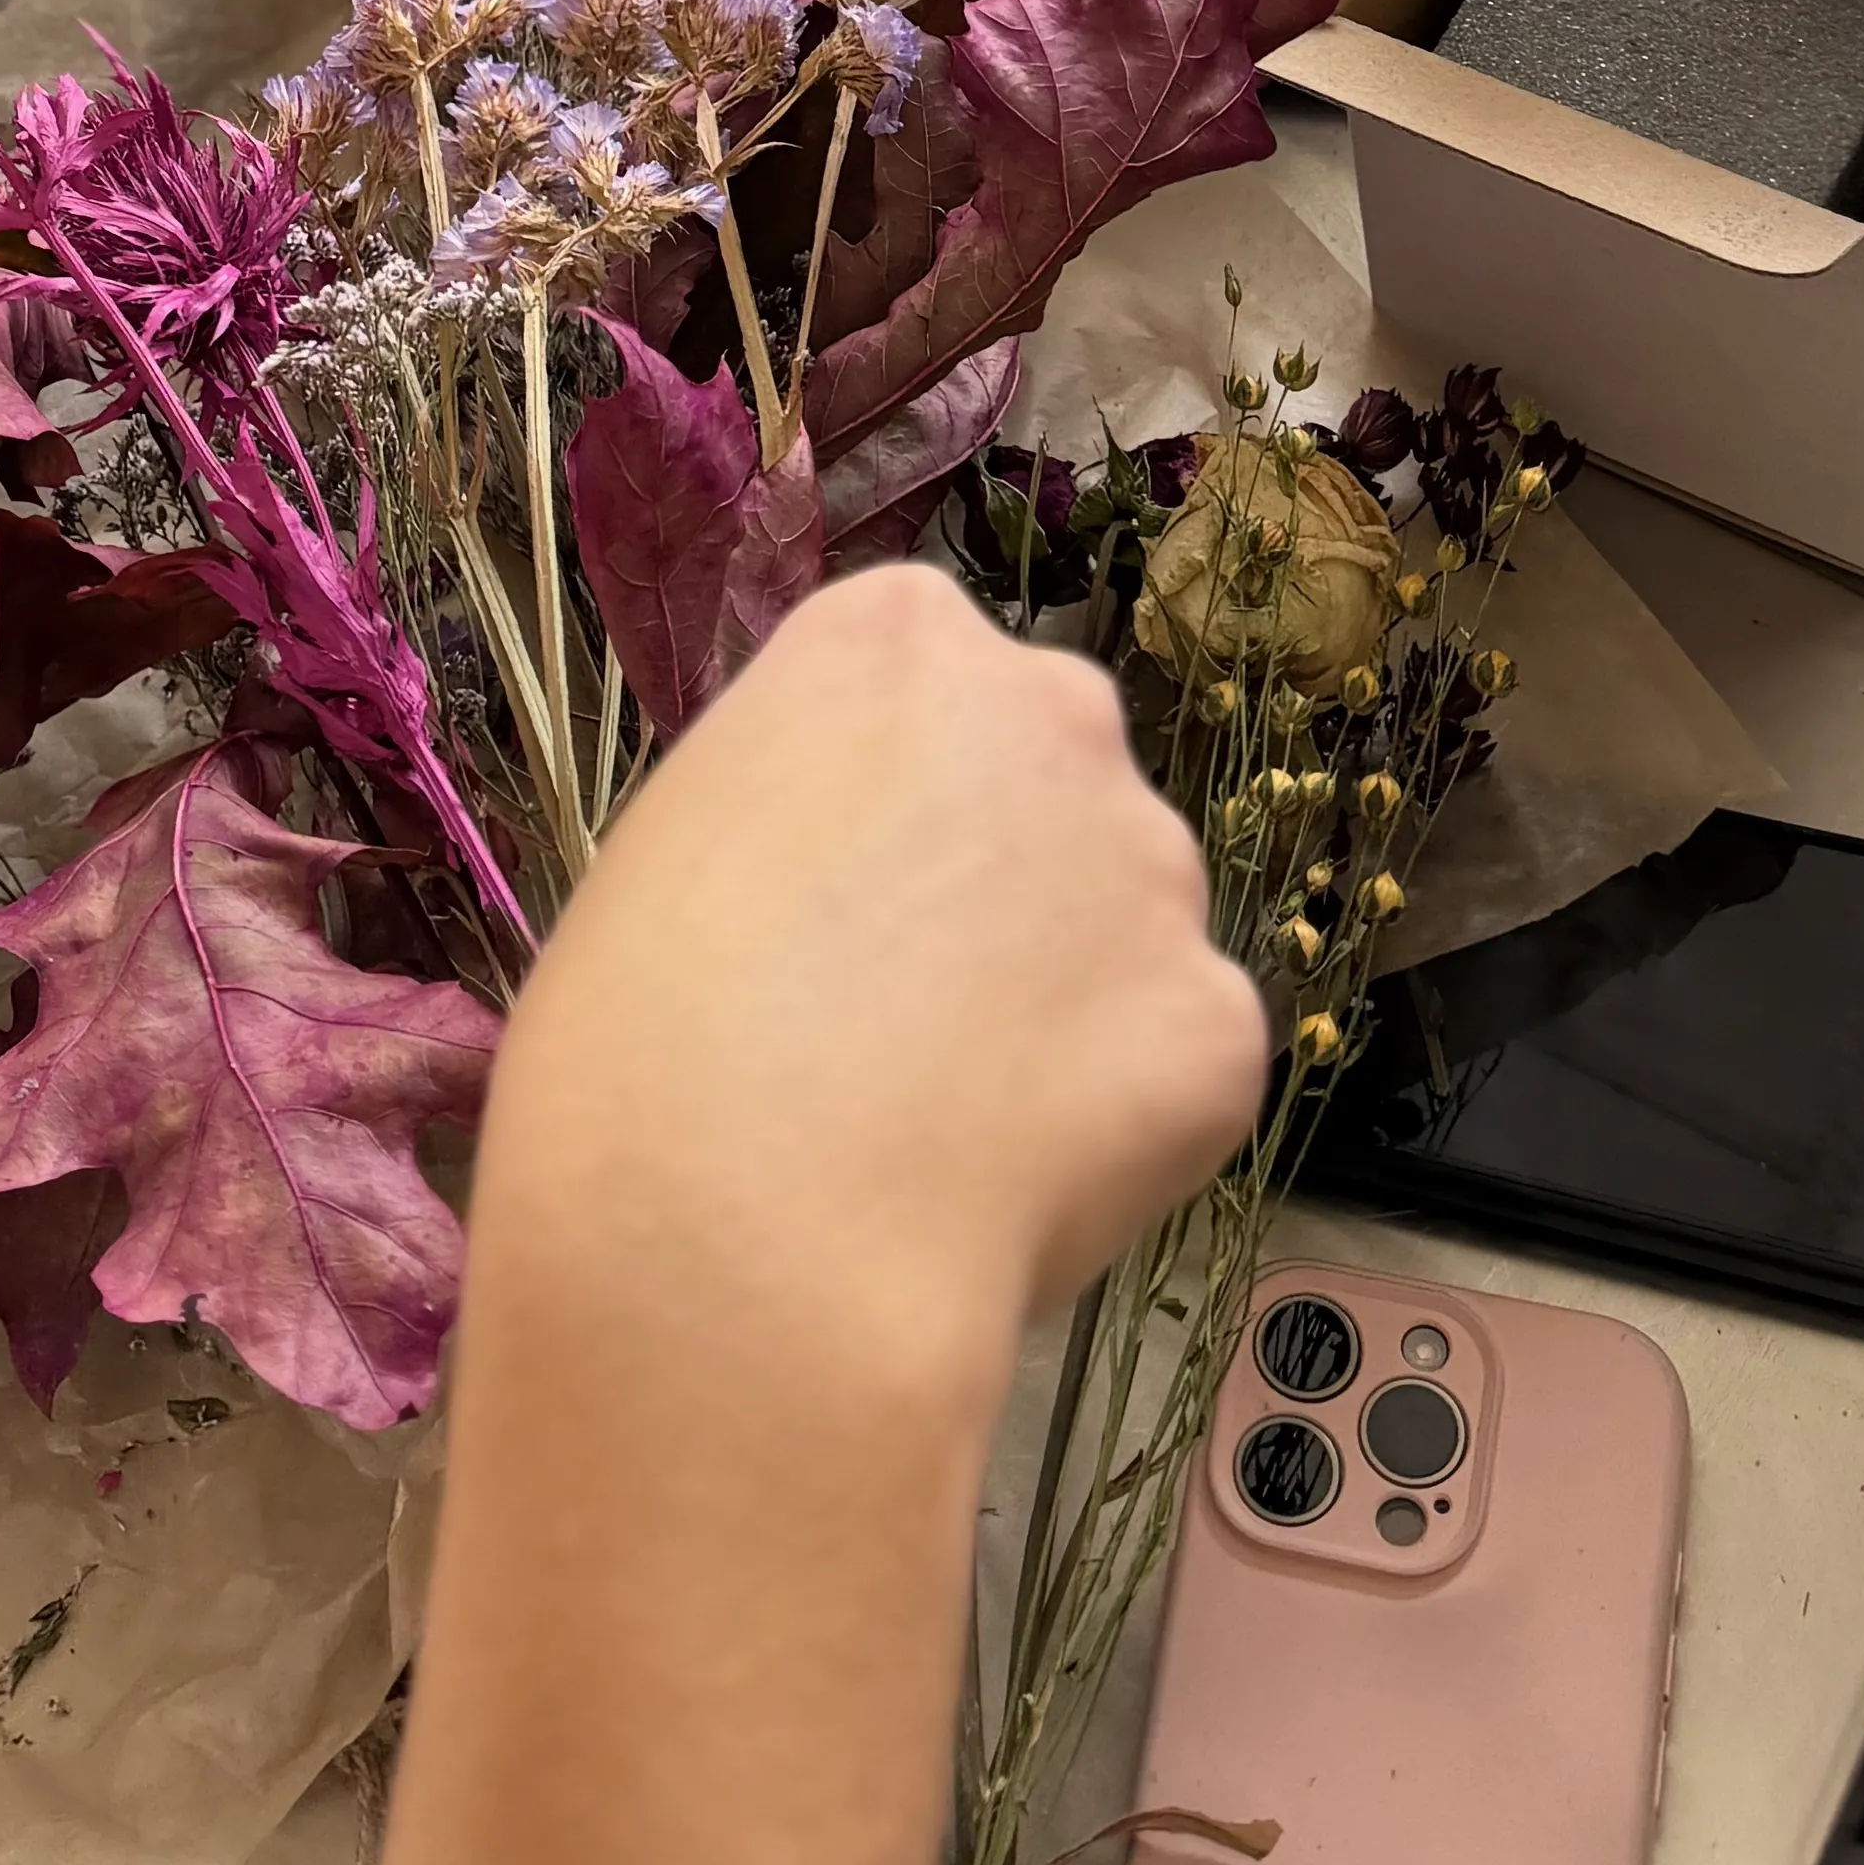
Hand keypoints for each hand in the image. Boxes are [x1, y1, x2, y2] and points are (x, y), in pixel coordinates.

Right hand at [474, 570, 1265, 1423]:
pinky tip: (1009, 1186)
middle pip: (1046, 783)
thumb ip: (808, 815)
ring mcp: (1156, 860)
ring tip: (949, 1127)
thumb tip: (864, 889)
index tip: (839, 901)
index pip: (927, 685)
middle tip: (908, 1017)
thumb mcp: (683, 843)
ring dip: (1065, 1003)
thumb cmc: (642, 1031)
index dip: (884, 809)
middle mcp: (1053, 708)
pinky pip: (1175, 1064)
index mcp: (900, 637)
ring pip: (1122, 927)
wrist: (742, 1227)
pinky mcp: (1221, 1015)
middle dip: (1002, 883)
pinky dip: (1118, 1128)